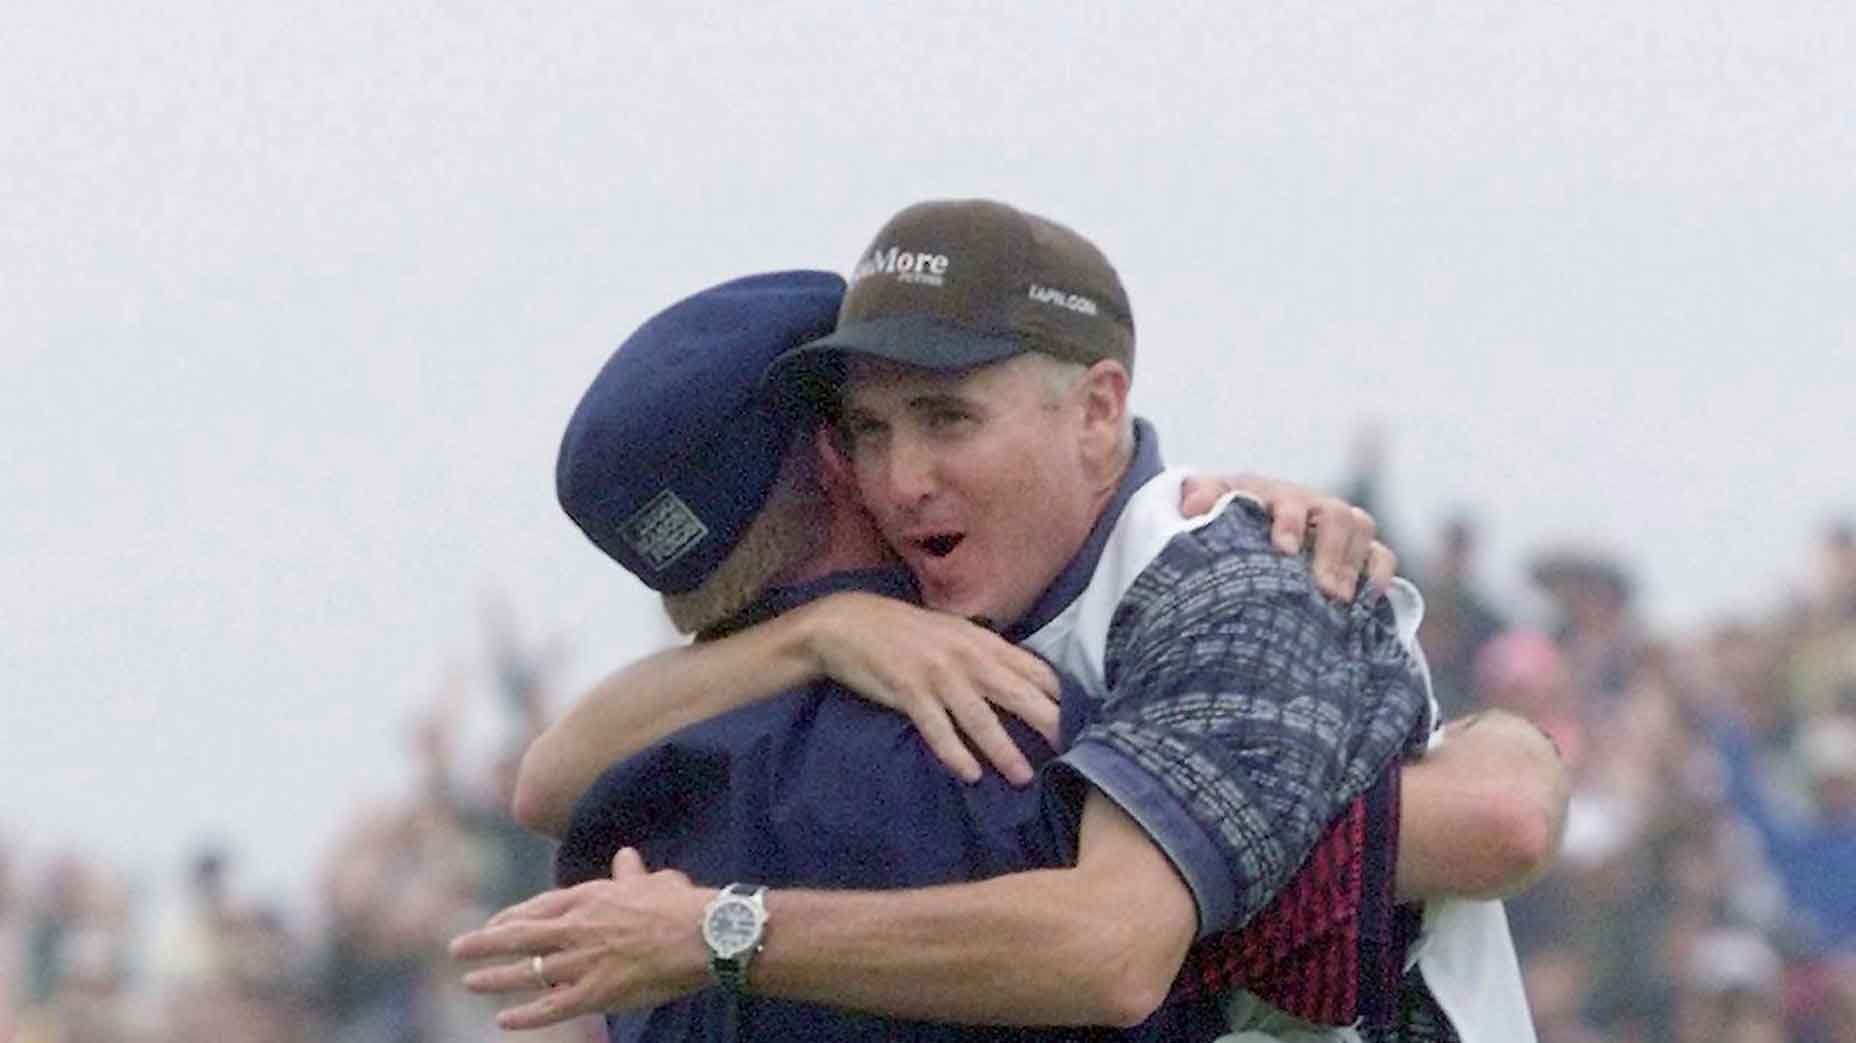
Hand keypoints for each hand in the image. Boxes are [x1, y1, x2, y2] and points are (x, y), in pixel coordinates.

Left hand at [449, 848, 710, 1029]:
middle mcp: (577, 928)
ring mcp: (583, 962)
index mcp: (589, 898)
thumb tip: (626, 856)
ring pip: (528, 972)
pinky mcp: (596, 992)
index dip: (512, 917)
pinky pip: (552, 1008)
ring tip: (469, 982)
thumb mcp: (652, 881)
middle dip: (484, 943)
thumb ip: (631, 873)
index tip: (494, 925)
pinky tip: (504, 1020)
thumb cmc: (680, 904)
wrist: (700, 934)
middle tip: (456, 949)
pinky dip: (526, 1015)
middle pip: (520, 936)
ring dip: (495, 978)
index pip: (538, 908)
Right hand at [793, 592, 1060, 785]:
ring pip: (981, 718)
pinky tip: (970, 774)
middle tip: (1072, 752)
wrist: (849, 622)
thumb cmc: (906, 631)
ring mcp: (937, 675)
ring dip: (1004, 750)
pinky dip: (954, 752)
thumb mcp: (953, 632)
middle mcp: (966, 656)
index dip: (1059, 695)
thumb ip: (987, 654)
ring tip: (1023, 777)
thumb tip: (1023, 679)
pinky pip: (937, 728)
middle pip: (1017, 694)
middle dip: (1047, 723)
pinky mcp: (908, 692)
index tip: (1082, 720)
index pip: (1033, 669)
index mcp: (981, 641)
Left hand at [1180, 474, 1395, 600]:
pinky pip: (1380, 553)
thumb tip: (1192, 507)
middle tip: (1324, 590)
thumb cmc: (1226, 513)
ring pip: (1361, 529)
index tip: (1284, 550)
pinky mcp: (1355, 548)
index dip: (1290, 524)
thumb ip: (1202, 497)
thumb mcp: (1209, 501)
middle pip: (1336, 517)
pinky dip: (1378, 571)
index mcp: (1278, 497)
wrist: (1243, 517)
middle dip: (1331, 553)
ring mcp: (1337, 526)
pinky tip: (1369, 598)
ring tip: (1339, 600)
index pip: (1291, 504)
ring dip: (1353, 563)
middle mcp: (1313, 506)